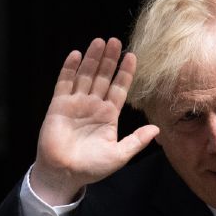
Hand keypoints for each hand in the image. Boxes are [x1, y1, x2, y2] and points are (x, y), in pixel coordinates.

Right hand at [32, 37, 159, 203]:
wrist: (64, 174)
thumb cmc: (92, 167)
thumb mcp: (119, 155)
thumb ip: (136, 141)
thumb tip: (157, 129)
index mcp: (109, 115)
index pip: (119, 88)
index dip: (125, 73)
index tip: (132, 56)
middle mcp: (93, 106)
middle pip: (103, 77)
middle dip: (109, 59)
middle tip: (115, 41)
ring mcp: (76, 103)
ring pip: (85, 76)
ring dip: (92, 59)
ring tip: (100, 41)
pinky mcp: (59, 105)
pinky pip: (64, 83)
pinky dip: (70, 69)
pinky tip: (76, 54)